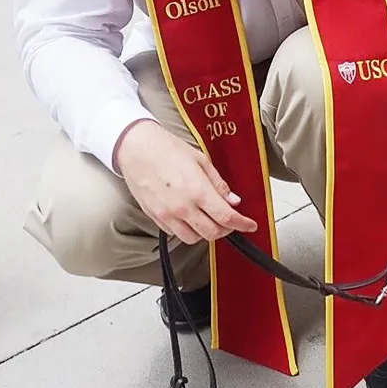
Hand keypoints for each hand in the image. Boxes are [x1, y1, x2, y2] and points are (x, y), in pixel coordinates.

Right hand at [113, 119, 257, 242]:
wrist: (136, 149)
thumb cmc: (167, 149)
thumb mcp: (201, 160)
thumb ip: (218, 183)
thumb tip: (233, 199)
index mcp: (198, 191)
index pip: (226, 217)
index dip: (242, 224)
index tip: (250, 225)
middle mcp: (182, 207)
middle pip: (212, 233)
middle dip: (226, 230)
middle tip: (230, 221)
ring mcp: (167, 215)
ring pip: (193, 238)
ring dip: (205, 232)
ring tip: (209, 219)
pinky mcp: (154, 217)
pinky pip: (175, 233)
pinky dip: (187, 229)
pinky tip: (189, 216)